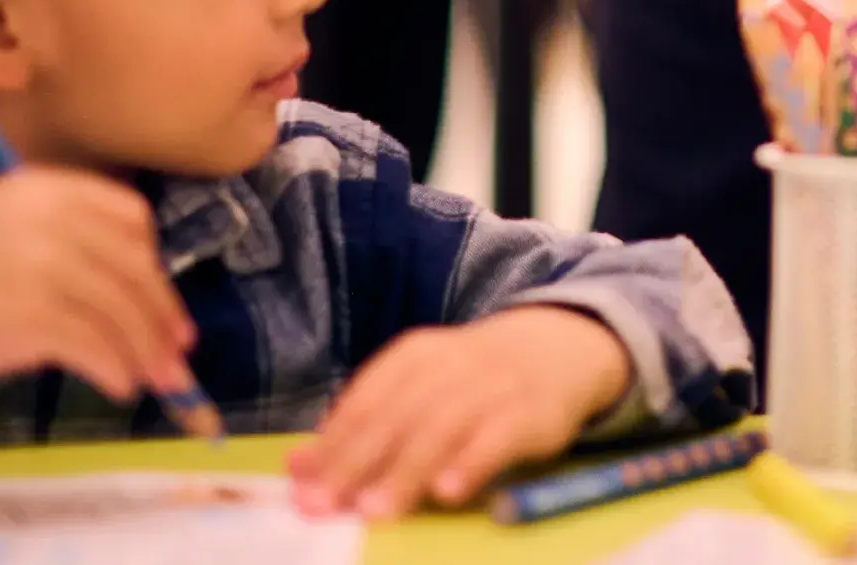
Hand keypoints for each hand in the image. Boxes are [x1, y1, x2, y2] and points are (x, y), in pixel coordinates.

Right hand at [0, 167, 198, 404]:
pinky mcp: (29, 314)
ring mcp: (43, 265)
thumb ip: (66, 241)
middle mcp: (53, 218)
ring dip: (146, 352)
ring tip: (157, 381)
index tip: (161, 298)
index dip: (153, 262)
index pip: (131, 218)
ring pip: (120, 311)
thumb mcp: (7, 226)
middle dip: (161, 315)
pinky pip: (93, 345)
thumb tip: (131, 293)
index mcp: (49, 188)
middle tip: (177, 353)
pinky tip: (120, 387)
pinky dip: (114, 369)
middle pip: (134, 268)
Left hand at [288, 307, 633, 517]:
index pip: (366, 399)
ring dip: (407, 470)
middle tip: (328, 506)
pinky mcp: (531, 411)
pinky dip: (471, 462)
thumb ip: (363, 426)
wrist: (558, 346)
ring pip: (442, 428)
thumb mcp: (418, 388)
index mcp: (415, 356)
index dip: (333, 445)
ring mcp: (493, 386)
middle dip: (358, 462)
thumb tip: (298, 468)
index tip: (304, 488)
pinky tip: (449, 491)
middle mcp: (451, 365)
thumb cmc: (472, 379)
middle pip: (397, 416)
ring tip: (377, 510)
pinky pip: (498, 438)